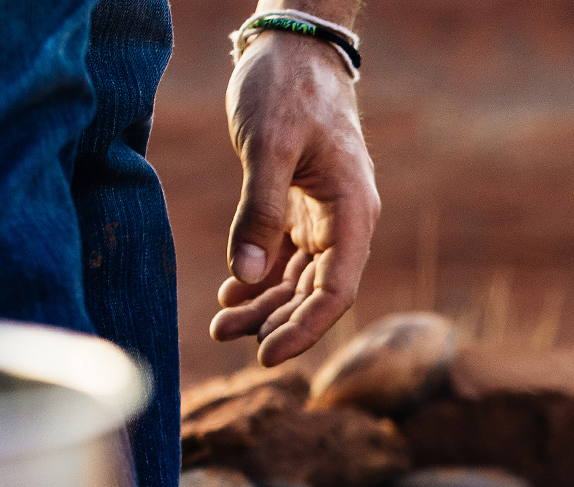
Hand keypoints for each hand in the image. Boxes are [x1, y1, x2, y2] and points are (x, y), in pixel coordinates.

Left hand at [211, 33, 379, 366]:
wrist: (292, 45)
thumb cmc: (286, 86)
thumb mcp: (267, 144)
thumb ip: (257, 212)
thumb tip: (243, 278)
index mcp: (353, 214)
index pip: (335, 292)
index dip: (304, 329)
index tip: (266, 354)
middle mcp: (345, 224)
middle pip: (314, 295)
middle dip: (274, 322)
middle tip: (224, 336)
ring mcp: (323, 219)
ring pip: (297, 281)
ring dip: (262, 307)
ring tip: (220, 324)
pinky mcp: (300, 209)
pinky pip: (283, 259)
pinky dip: (258, 280)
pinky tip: (231, 296)